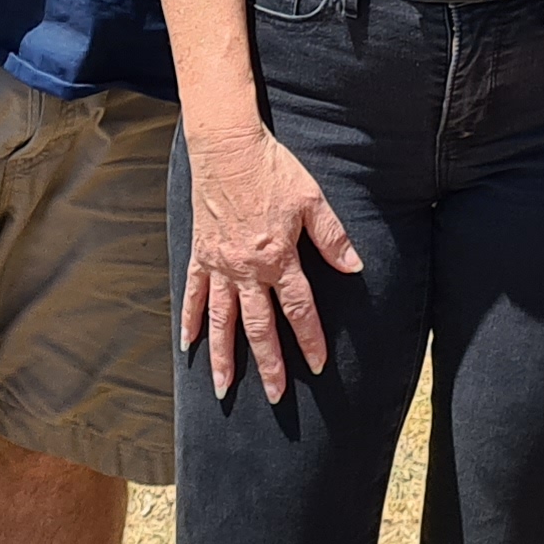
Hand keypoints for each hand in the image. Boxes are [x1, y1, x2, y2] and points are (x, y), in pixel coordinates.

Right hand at [178, 122, 363, 404]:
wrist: (227, 146)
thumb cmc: (273, 169)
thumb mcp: (312, 199)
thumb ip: (333, 237)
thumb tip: (355, 267)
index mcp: (277, 257)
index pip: (298, 308)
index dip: (309, 339)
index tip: (317, 365)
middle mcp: (246, 269)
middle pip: (259, 326)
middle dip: (268, 364)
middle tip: (276, 397)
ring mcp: (219, 264)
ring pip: (221, 320)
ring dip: (224, 356)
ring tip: (224, 389)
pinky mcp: (200, 254)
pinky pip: (192, 294)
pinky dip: (190, 320)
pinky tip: (188, 345)